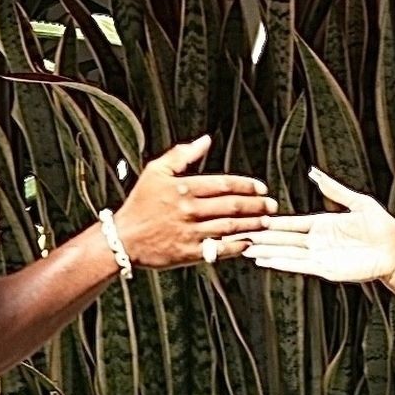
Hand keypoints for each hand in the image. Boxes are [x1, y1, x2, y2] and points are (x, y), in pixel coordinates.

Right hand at [114, 135, 277, 268]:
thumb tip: (205, 141)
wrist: (122, 239)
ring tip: (266, 222)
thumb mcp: (156, 172)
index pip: (224, 184)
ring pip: (231, 226)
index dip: (246, 185)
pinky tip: (248, 242)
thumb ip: (182, 154)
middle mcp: (190, 210)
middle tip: (271, 205)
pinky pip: (220, 249)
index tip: (261, 187)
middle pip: (232, 205)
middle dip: (256, 205)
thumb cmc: (139, 205)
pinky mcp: (190, 252)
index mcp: (184, 188)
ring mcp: (192, 232)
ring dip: (252, 224)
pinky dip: (237, 246)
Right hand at [240, 168, 394, 284]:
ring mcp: (319, 256)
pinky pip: (299, 266)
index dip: (272, 222)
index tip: (254, 218)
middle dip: (261, 237)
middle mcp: (317, 241)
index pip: (290, 223)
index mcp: (322, 225)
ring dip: (266, 252)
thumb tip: (315, 174)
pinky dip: (281, 264)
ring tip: (246, 249)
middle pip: (282, 239)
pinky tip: (266, 261)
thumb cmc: (383, 229)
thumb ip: (335, 190)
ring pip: (286, 253)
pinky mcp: (325, 269)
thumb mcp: (359, 202)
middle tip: (239, 234)